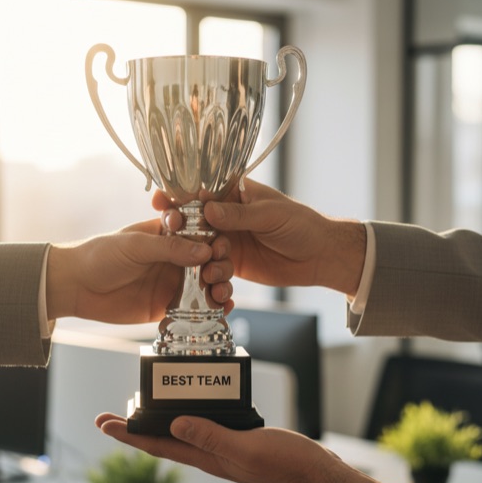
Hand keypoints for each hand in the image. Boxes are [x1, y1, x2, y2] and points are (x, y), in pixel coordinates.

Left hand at [46, 218, 232, 322]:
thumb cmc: (100, 256)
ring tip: (221, 293)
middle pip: (210, 259)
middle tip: (216, 273)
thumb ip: (169, 247)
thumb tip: (204, 250)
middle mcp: (174, 257)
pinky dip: (213, 308)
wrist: (76, 287)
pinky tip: (222, 308)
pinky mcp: (168, 306)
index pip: (201, 232)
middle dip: (221, 265)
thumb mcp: (135, 245)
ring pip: (208, 283)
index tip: (218, 247)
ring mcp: (173, 282)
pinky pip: (196, 308)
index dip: (215, 238)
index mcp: (168, 234)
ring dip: (221, 286)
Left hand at [95, 413, 378, 482]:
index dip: (128, 435)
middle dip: (134, 428)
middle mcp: (209, 453)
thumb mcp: (246, 448)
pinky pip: (206, 424)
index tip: (103, 423)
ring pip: (182, 431)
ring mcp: (223, 447)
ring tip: (142, 408)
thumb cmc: (286, 465)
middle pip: (162, 439)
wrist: (316, 475)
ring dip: (158, 421)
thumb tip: (175, 424)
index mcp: (207, 457)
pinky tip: (193, 404)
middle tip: (111, 416)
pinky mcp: (238, 439)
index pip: (157, 445)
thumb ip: (212, 437)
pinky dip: (191, 413)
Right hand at [153, 179, 365, 296]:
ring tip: (212, 274)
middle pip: (192, 224)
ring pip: (199, 251)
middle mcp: (225, 217)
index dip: (179, 196)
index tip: (161, 202)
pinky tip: (219, 290)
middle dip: (183, 237)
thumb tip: (208, 209)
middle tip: (178, 247)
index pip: (200, 192)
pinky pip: (214, 272)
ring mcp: (226, 241)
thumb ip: (239, 214)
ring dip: (200, 264)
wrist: (319, 257)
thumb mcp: (271, 215)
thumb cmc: (300, 224)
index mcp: (234, 194)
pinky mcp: (232, 264)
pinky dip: (213, 281)